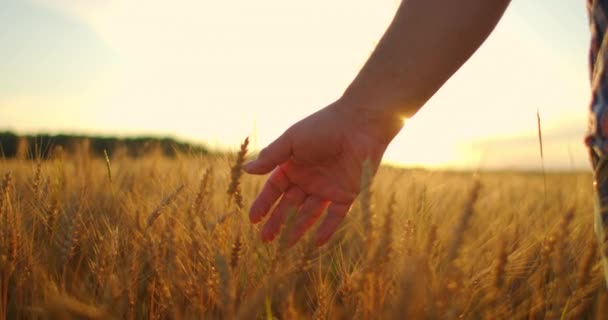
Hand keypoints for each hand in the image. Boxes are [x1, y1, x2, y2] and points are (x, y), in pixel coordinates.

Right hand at [244, 100, 398, 245]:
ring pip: (310, 213)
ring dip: (298, 228)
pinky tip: (316, 243)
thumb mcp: (292, 140)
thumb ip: (271, 156)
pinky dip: (327, 229)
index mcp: (294, 166)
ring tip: (285, 245)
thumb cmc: (323, 127)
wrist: (359, 124)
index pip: (275, 189)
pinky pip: (336, 216)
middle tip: (265, 239)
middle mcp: (309, 179)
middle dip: (277, 222)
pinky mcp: (347, 194)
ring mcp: (328, 188)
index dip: (264, 204)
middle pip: (289, 205)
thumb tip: (246, 169)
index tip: (253, 219)